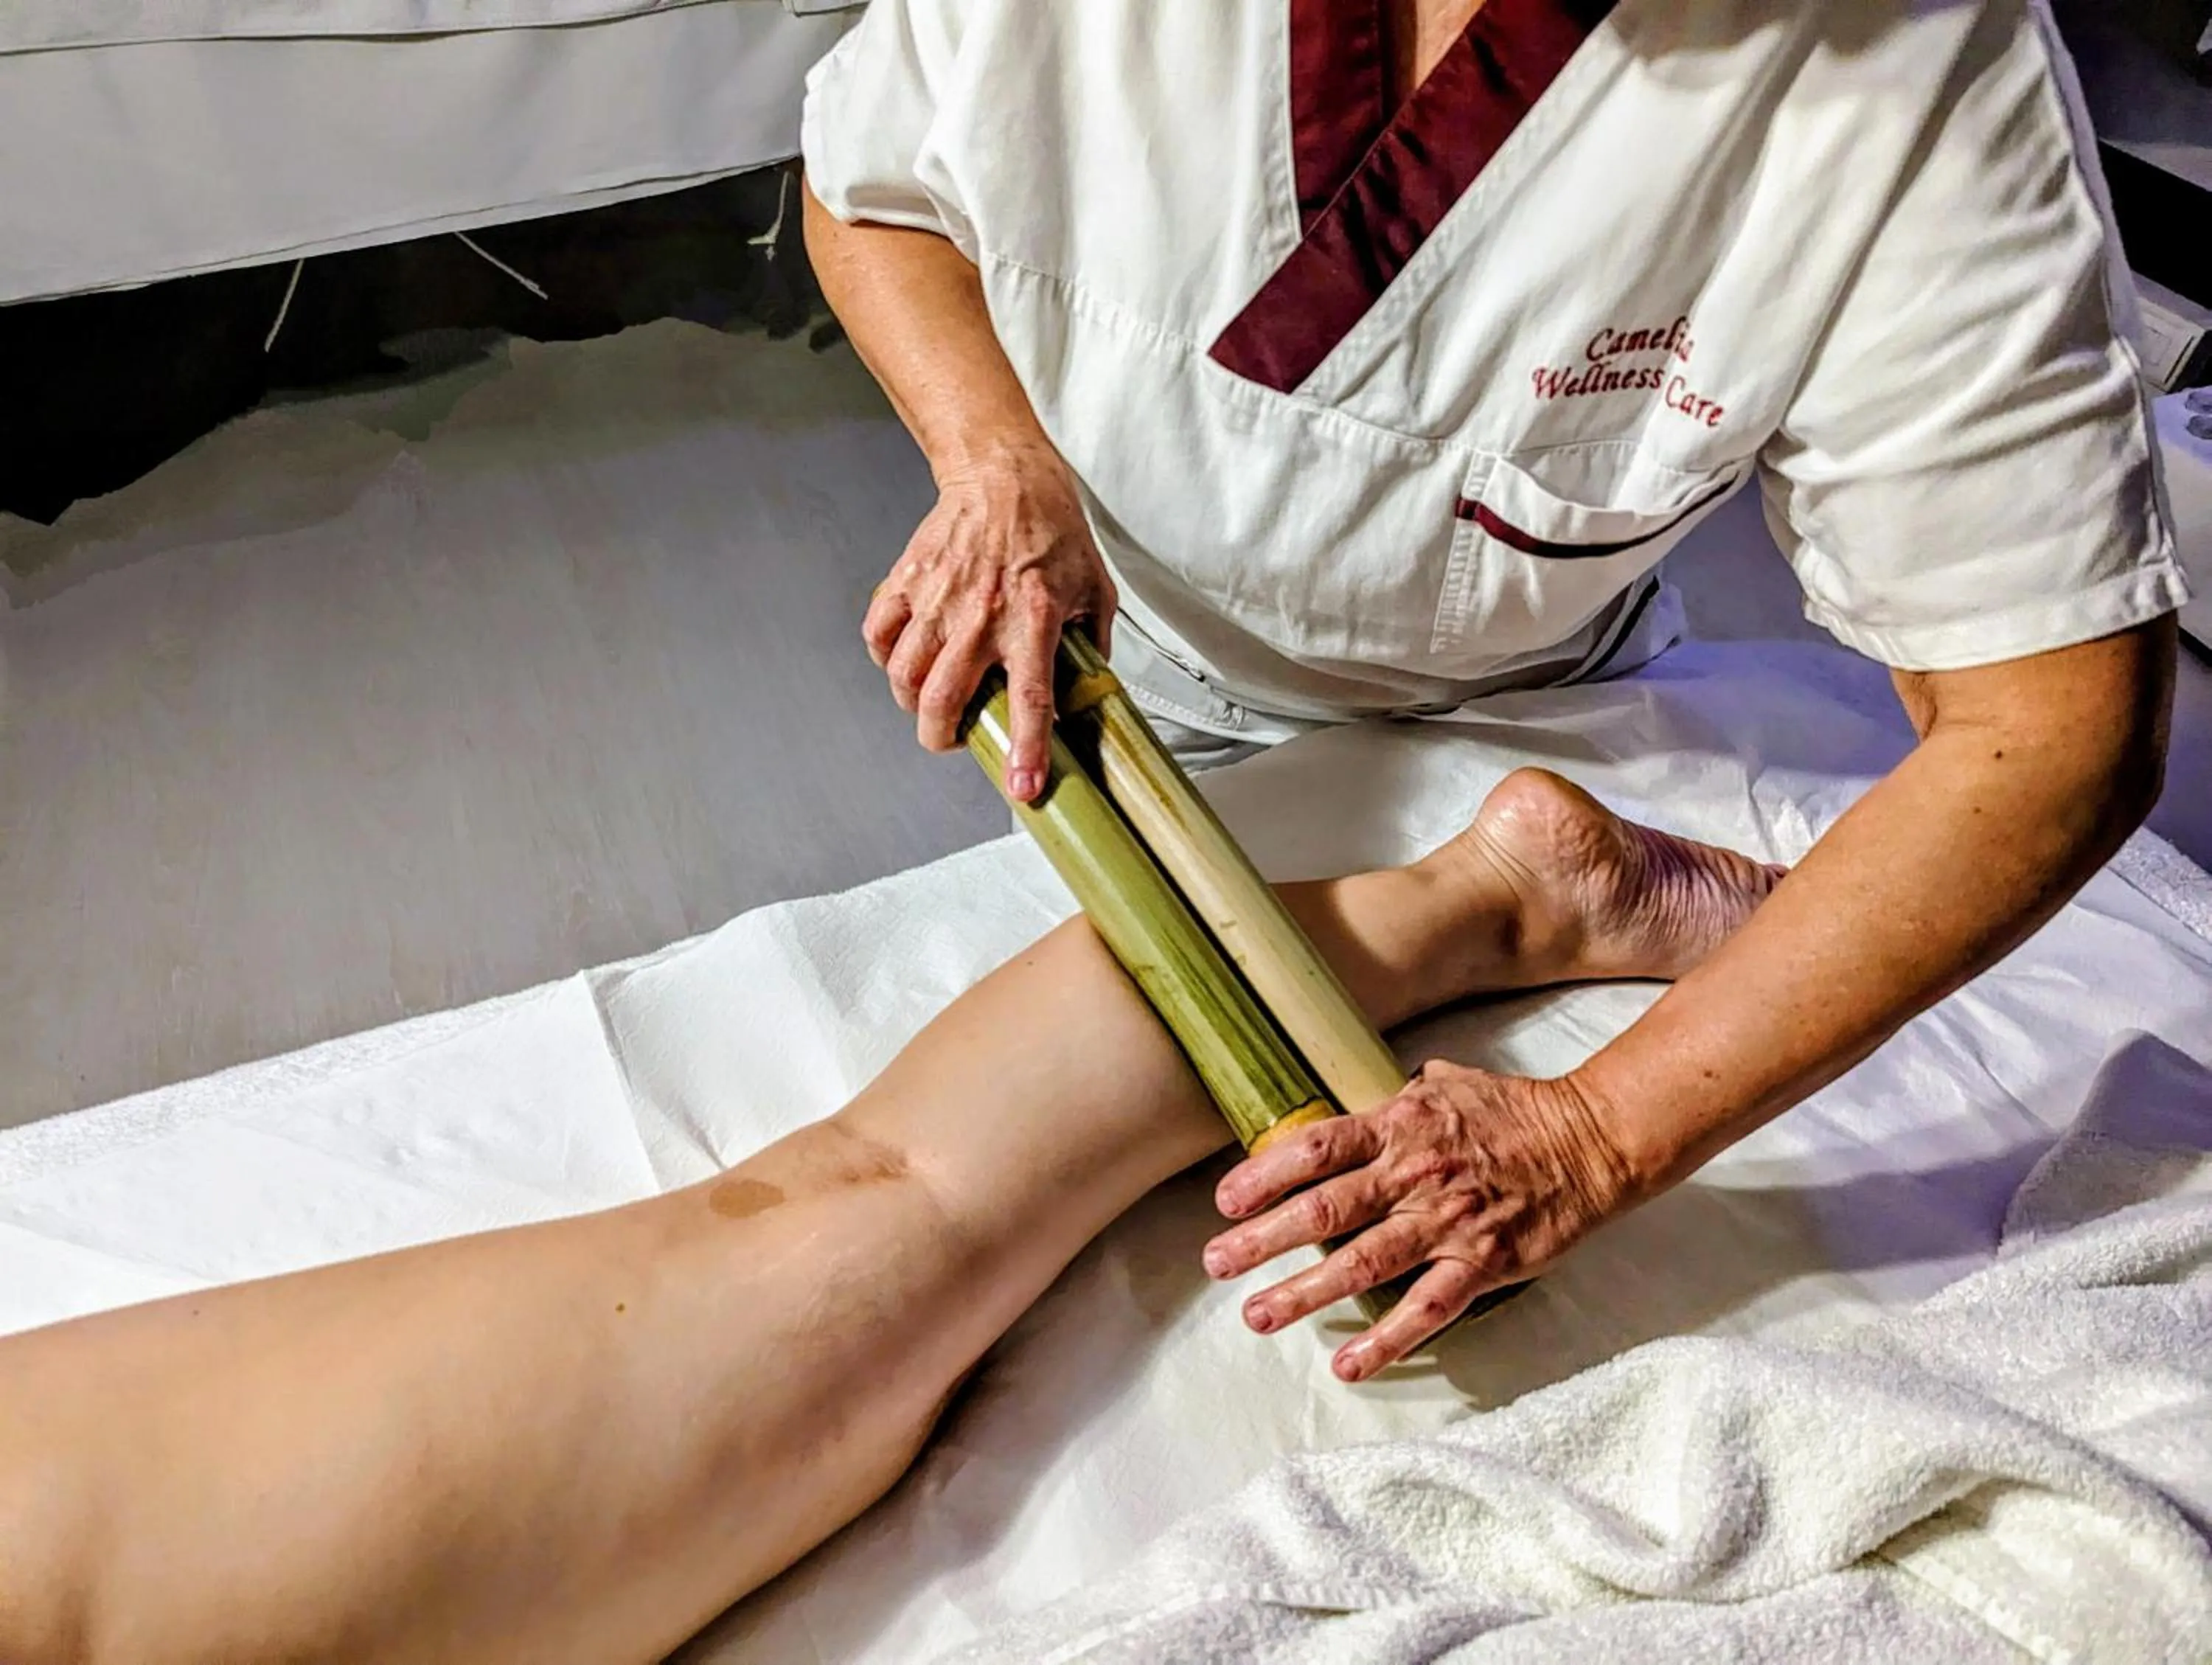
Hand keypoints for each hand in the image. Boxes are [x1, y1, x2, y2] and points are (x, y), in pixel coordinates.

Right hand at [863, 448, 1116, 801]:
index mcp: (1033, 618)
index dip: (1027, 751)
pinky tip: (905, 659)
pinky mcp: (908, 580)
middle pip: (945, 700)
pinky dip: (885, 658)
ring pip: (904, 676)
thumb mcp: (1095, 588)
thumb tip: (1090, 692)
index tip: (1023, 789)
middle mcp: (981, 614)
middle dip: (943, 738)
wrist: (1004, 473)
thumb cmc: (1052, 528)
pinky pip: (879, 634)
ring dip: (913, 703)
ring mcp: (938, 598)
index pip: (1031, 699)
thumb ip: (1092, 645)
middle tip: (953, 740)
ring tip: (929, 703)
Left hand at [1202, 1061, 1641, 1381]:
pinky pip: (1425, 1309)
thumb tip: (1357, 1104)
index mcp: (1401, 1125)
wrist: (1591, 1140)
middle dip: (1262, 1240)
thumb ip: (1396, 1099)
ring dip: (1303, 1294)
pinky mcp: (1481, 1264)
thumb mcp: (1446, 1084)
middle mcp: (1416, 1174)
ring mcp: (1447, 1223)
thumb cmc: (1514, 1111)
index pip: (1318, 1148)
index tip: (1224, 1201)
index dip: (1265, 1175)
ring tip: (1258, 1315)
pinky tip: (1348, 1363)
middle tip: (1216, 1263)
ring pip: (1362, 1264)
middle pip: (1324, 1210)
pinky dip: (1385, 1340)